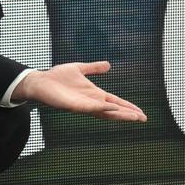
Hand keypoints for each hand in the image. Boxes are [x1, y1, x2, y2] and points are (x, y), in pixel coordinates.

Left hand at [13, 62, 146, 121]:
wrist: (41, 80)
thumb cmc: (57, 77)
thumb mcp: (80, 68)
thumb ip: (94, 68)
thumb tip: (108, 65)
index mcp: (94, 94)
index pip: (115, 102)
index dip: (128, 107)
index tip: (141, 112)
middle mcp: (91, 102)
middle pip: (114, 110)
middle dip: (128, 114)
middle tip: (143, 118)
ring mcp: (84, 105)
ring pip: (106, 112)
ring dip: (120, 114)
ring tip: (134, 117)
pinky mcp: (74, 106)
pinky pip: (91, 108)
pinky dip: (103, 108)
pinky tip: (113, 107)